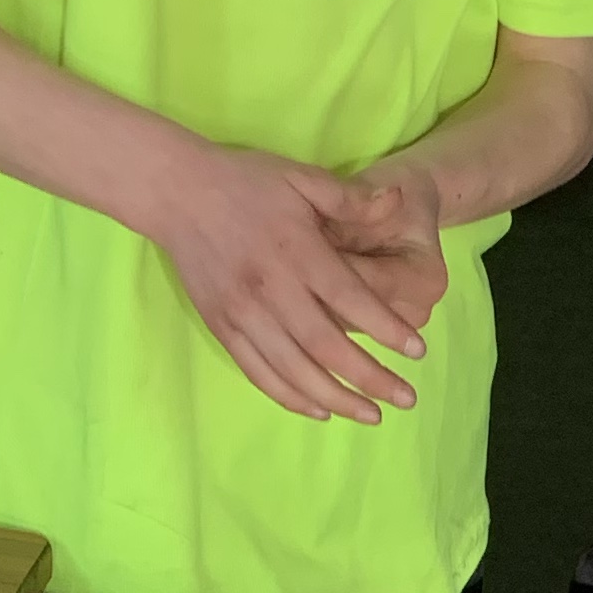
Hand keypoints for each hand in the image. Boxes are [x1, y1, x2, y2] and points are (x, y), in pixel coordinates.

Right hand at [146, 147, 437, 421]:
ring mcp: (242, 314)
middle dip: (370, 379)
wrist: (174, 192)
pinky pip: (259, 373)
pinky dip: (291, 397)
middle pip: (327, 347)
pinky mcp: (222, 327)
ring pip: (294, 370)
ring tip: (371, 415)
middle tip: (407, 399)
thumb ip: (350, 197)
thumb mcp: (301, 177)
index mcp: (297, 252)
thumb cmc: (244, 182)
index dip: (387, 329)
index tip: (418, 352)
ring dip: (336, 399)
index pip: (351, 300)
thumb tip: (398, 202)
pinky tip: (321, 410)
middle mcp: (270, 290)